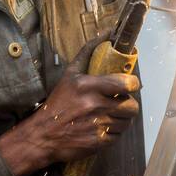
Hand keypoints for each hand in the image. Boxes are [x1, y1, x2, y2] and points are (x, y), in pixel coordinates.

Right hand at [0, 34, 140, 175]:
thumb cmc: (59, 102)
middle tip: (117, 104)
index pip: (127, 84)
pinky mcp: (99, 142)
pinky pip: (118, 136)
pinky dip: (113, 133)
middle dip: (127, 105)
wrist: (43, 135)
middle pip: (132, 106)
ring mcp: (98, 125)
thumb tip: (105, 33)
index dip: (132, 85)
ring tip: (108, 116)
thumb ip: (88, 53)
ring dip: (121, 119)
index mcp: (88, 86)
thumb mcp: (70, 74)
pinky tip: (101, 128)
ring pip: (127, 122)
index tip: (129, 86)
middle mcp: (95, 105)